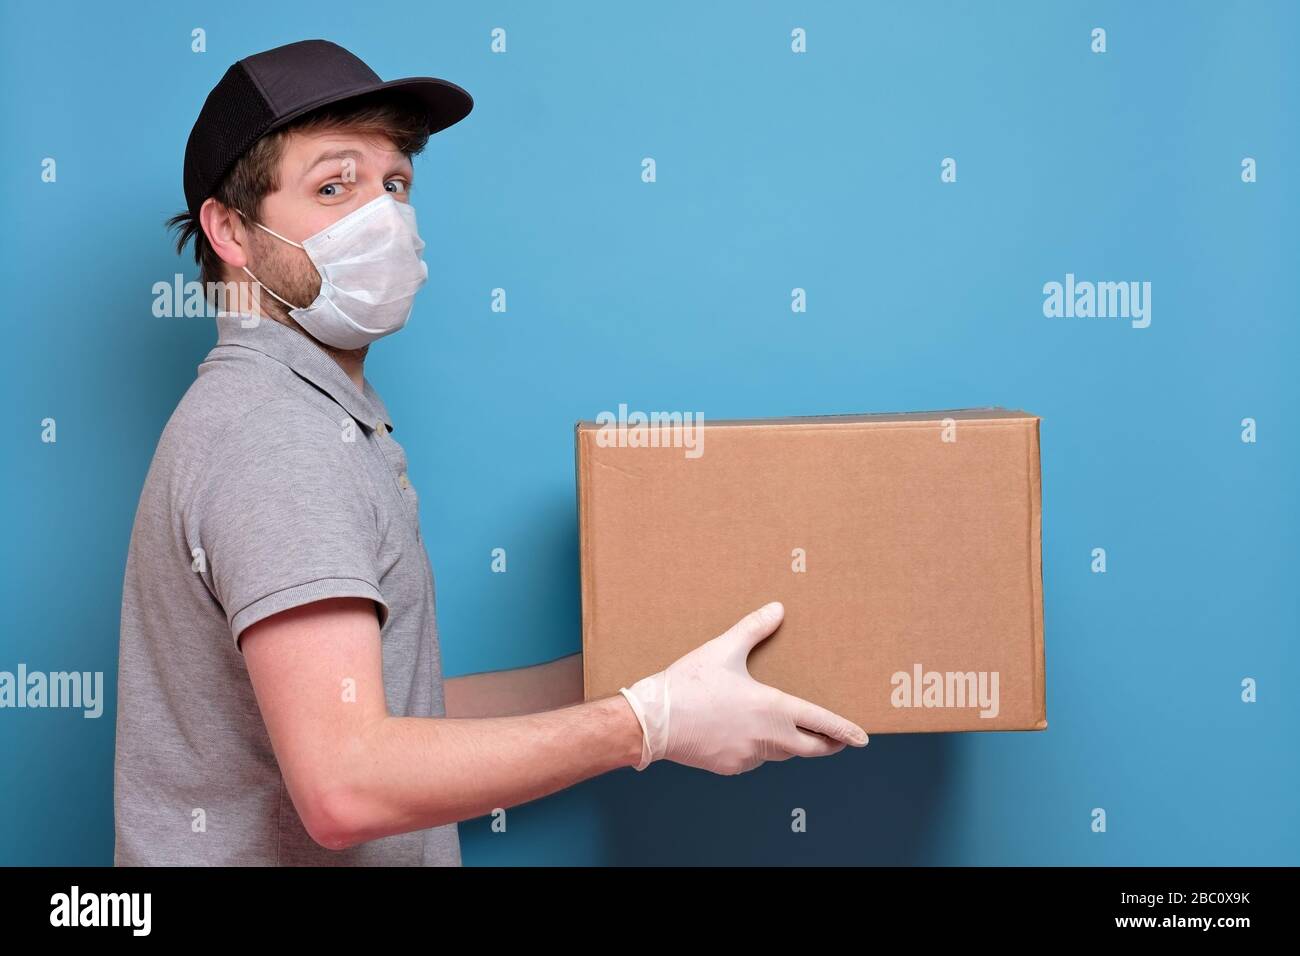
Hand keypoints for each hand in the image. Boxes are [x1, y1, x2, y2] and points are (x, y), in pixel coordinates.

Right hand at [619, 602, 868, 774]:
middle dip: (827, 745)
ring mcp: (749, 756)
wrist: (654, 720)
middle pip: (810, 748)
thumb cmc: (688, 684)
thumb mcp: (722, 650)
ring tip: (787, 729)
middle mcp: (767, 737)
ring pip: (781, 753)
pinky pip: (754, 759)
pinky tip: (744, 735)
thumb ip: (753, 628)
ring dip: (789, 744)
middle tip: (837, 741)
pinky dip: (758, 749)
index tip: (863, 738)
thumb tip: (777, 608)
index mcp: (772, 708)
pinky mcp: (731, 766)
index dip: (844, 730)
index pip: (820, 722)